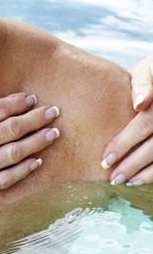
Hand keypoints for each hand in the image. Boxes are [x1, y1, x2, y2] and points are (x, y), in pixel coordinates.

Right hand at [0, 92, 60, 217]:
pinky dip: (24, 169)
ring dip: (37, 141)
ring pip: (15, 153)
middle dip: (35, 118)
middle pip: (12, 128)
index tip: (32, 97)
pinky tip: (36, 161)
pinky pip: (7, 179)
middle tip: (54, 111)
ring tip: (53, 133)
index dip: (18, 102)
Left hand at [99, 56, 152, 184]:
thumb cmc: (150, 75)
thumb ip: (142, 86)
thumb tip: (140, 103)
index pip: (144, 125)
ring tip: (121, 180)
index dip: (125, 143)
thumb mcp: (146, 73)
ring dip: (143, 172)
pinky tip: (136, 180)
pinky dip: (152, 173)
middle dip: (131, 162)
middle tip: (109, 174)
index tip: (106, 157)